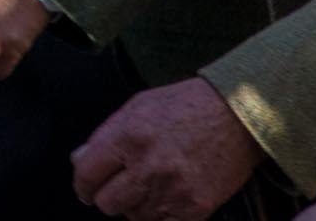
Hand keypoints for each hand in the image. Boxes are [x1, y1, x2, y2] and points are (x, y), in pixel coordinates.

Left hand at [72, 78, 264, 218]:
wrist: (236, 117)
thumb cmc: (185, 106)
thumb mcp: (136, 107)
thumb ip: (104, 136)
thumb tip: (79, 161)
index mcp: (129, 136)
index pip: (87, 174)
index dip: (82, 185)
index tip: (85, 189)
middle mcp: (149, 166)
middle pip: (107, 203)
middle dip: (107, 196)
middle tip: (118, 186)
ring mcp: (174, 190)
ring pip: (134, 216)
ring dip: (135, 205)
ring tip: (149, 184)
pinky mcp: (196, 208)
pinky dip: (159, 215)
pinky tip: (165, 197)